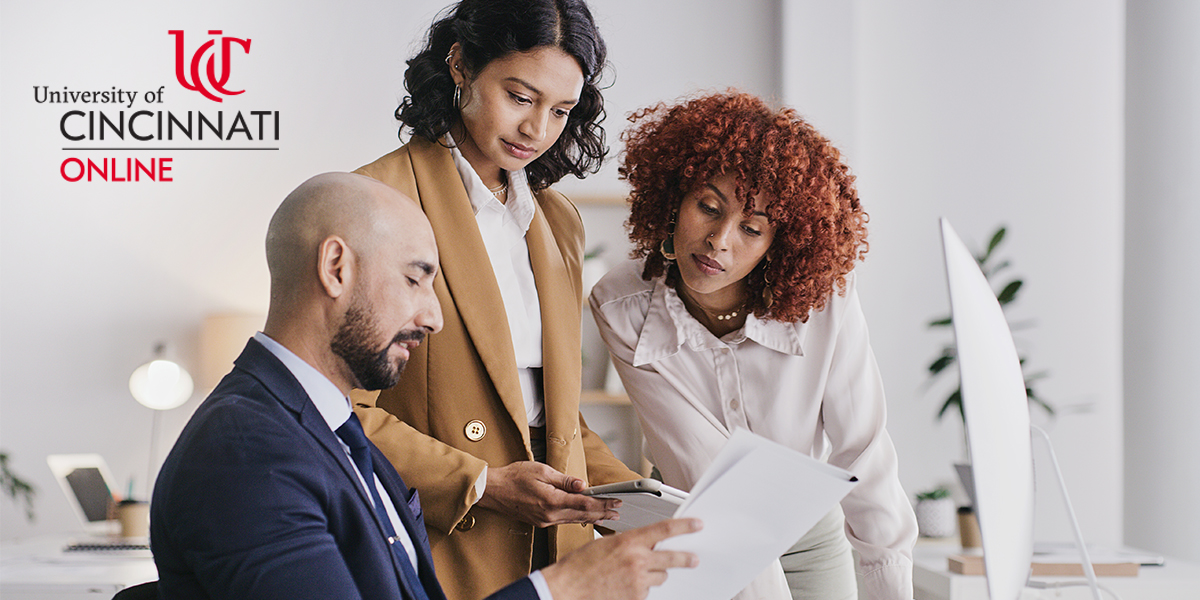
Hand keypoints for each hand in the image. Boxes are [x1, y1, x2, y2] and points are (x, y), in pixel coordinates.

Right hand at [476, 461, 621, 526]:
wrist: (492, 490)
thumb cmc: (514, 477)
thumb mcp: (541, 470)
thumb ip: (563, 480)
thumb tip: (582, 484)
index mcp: (551, 501)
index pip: (584, 504)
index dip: (603, 503)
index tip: (616, 501)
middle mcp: (549, 515)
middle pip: (583, 515)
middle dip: (602, 513)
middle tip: (618, 511)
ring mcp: (545, 521)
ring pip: (575, 520)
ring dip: (593, 518)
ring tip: (608, 516)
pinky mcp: (541, 522)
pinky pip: (565, 521)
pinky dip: (579, 519)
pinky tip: (586, 517)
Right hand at [540, 518, 701, 599]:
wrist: (567, 589)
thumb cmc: (579, 567)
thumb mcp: (604, 545)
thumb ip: (627, 544)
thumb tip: (642, 546)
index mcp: (629, 541)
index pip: (665, 530)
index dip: (685, 526)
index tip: (697, 525)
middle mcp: (637, 560)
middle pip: (671, 557)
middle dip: (685, 558)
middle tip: (694, 559)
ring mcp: (638, 582)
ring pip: (660, 577)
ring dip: (654, 575)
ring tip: (637, 575)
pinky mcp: (636, 598)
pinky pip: (647, 592)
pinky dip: (640, 589)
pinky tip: (624, 587)